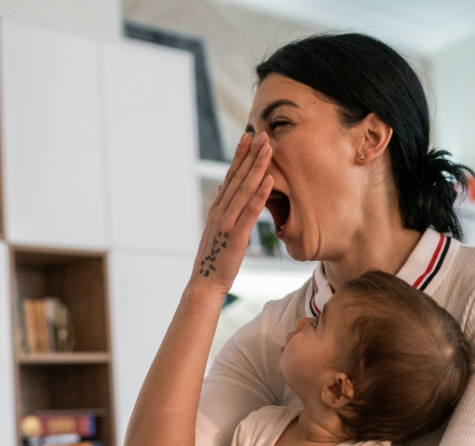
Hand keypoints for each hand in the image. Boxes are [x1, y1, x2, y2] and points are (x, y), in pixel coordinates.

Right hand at [191, 133, 272, 295]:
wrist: (205, 283)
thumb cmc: (215, 259)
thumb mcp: (218, 231)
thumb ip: (223, 210)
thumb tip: (224, 190)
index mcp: (217, 209)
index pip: (230, 177)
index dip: (240, 156)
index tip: (248, 137)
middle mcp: (220, 211)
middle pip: (237, 177)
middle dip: (250, 154)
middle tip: (262, 133)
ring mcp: (227, 222)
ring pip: (245, 189)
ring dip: (258, 167)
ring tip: (269, 148)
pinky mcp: (237, 236)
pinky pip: (250, 211)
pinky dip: (260, 194)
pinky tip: (269, 180)